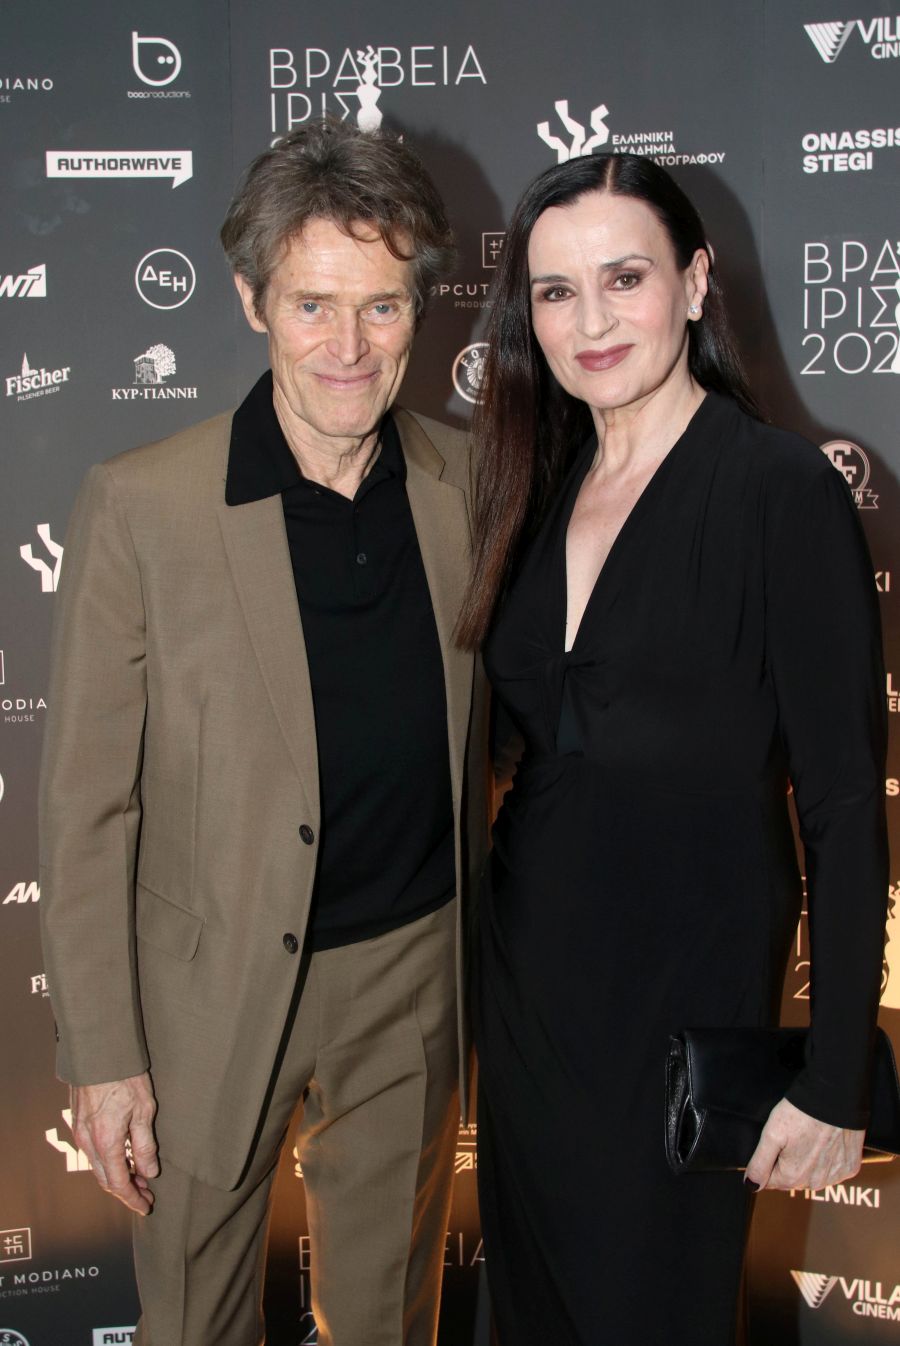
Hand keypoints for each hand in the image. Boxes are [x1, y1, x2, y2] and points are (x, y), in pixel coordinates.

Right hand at [70, 1073, 158, 1214]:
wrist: (100, 1051)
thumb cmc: (126, 1077)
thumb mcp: (144, 1110)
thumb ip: (145, 1145)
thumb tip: (148, 1172)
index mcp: (106, 1141)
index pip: (118, 1183)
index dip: (133, 1198)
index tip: (146, 1206)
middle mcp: (88, 1141)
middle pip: (105, 1179)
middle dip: (126, 1191)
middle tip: (146, 1195)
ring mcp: (81, 1132)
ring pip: (98, 1167)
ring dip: (117, 1176)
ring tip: (140, 1178)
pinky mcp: (79, 1122)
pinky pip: (93, 1152)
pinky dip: (108, 1162)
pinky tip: (124, 1157)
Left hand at [745, 1096, 864, 1190]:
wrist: (836, 1098)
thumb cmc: (801, 1113)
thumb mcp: (772, 1133)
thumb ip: (759, 1163)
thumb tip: (751, 1185)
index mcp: (792, 1177)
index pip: (770, 1181)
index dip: (768, 1161)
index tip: (776, 1143)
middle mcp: (814, 1183)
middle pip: (792, 1178)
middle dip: (788, 1162)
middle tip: (792, 1136)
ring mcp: (834, 1177)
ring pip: (812, 1175)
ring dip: (808, 1162)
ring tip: (809, 1136)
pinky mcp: (849, 1168)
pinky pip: (832, 1169)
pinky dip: (827, 1159)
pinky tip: (825, 1141)